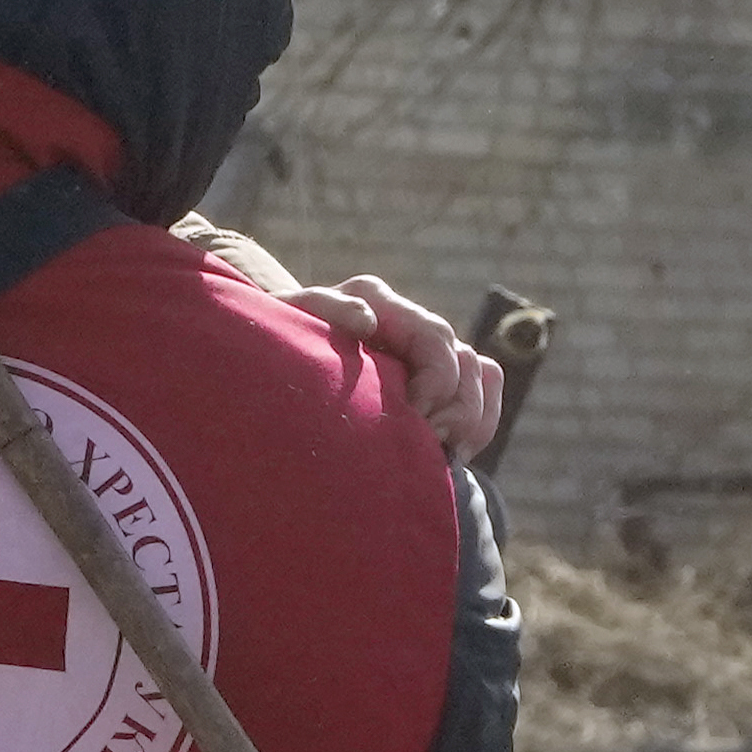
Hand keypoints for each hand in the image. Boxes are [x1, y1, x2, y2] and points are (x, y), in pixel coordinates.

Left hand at [281, 275, 504, 459]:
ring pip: (481, 374)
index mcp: (375, 300)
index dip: (435, 384)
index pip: (436, 338)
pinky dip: (480, 420)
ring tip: (441, 451)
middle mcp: (407, 320)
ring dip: (471, 420)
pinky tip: (454, 448)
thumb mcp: (288, 328)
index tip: (412, 420)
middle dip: (455, 410)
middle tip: (427, 444)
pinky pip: (485, 389)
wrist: (266, 370)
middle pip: (465, 362)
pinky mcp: (436, 378)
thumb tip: (368, 320)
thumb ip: (326, 311)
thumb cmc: (272, 349)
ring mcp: (425, 349)